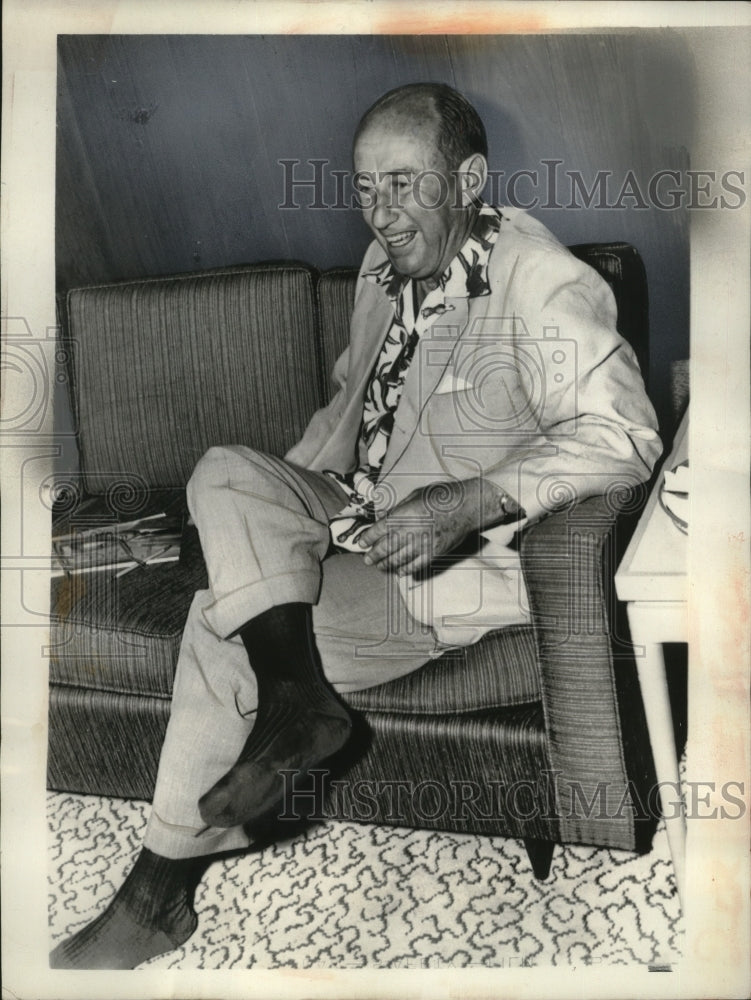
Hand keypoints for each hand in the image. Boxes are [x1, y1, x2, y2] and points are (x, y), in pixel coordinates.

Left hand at [357, 478, 519, 576]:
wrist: (466, 506)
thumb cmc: (440, 496)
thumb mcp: (414, 495)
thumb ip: (398, 509)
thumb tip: (384, 519)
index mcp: (403, 515)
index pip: (378, 530)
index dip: (367, 538)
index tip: (361, 543)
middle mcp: (410, 531)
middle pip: (385, 548)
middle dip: (373, 556)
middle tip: (367, 560)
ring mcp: (422, 544)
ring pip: (398, 560)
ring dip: (386, 565)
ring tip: (380, 567)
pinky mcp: (434, 553)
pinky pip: (416, 566)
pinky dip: (405, 570)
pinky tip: (399, 571)